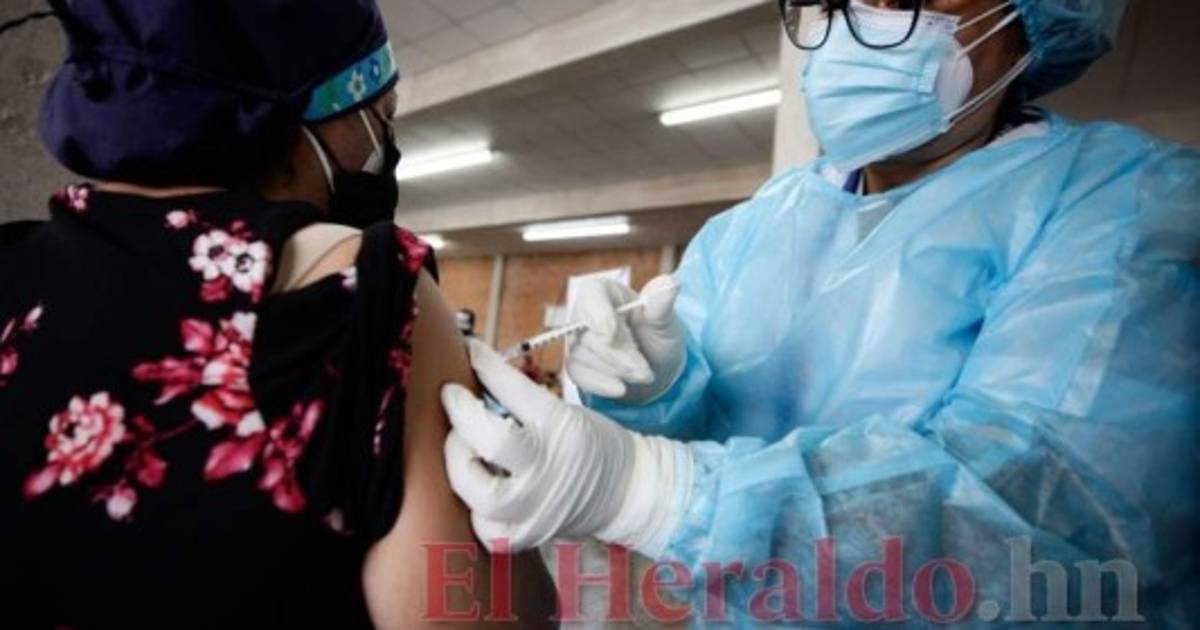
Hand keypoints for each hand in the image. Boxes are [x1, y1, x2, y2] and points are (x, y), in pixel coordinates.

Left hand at [441, 339, 688, 555]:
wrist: (626, 492)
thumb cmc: (590, 446)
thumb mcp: (565, 414)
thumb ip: (521, 404)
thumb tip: (473, 384)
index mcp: (561, 428)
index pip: (514, 390)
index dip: (485, 365)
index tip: (470, 351)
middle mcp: (546, 469)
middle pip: (491, 441)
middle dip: (461, 414)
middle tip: (453, 398)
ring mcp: (534, 509)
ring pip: (476, 490)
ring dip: (458, 461)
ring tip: (461, 446)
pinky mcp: (525, 536)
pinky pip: (482, 525)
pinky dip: (472, 505)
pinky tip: (478, 487)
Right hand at [567, 275, 685, 401]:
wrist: (656, 367)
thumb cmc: (659, 335)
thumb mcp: (666, 321)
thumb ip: (662, 305)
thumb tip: (670, 283)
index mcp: (604, 291)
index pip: (591, 295)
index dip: (598, 314)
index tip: (610, 334)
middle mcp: (584, 312)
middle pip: (587, 332)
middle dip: (617, 355)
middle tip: (645, 371)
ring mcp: (576, 339)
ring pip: (582, 356)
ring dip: (615, 370)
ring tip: (643, 375)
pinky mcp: (575, 363)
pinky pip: (579, 375)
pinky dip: (601, 384)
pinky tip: (621, 389)